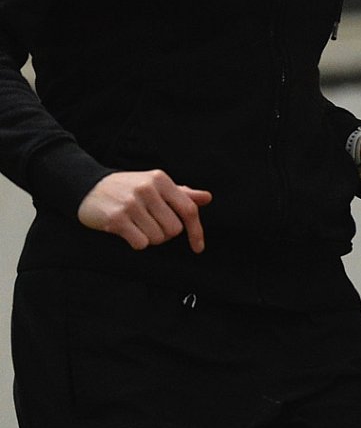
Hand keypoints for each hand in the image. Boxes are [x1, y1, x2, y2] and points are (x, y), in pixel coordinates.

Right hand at [77, 170, 211, 252]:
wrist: (86, 187)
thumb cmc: (127, 188)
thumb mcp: (154, 184)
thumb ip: (181, 193)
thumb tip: (207, 198)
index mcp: (161, 180)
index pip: (189, 210)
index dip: (196, 231)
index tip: (198, 248)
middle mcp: (147, 189)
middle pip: (174, 229)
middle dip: (165, 234)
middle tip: (150, 226)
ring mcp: (131, 203)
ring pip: (157, 238)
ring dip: (150, 238)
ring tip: (137, 226)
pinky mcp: (116, 218)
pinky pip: (140, 243)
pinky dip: (137, 242)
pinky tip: (127, 232)